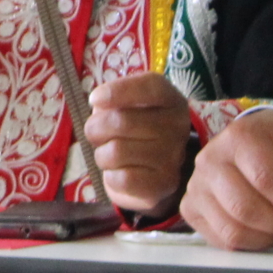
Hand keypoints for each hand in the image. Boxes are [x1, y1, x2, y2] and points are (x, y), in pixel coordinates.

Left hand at [85, 73, 193, 214]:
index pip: (151, 87)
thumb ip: (114, 97)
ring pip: (116, 152)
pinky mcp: (163, 184)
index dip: (117, 92)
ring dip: (101, 154)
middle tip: (95, 133)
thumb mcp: (126, 104)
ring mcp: (173, 157)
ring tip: (109, 154)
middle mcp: (178, 126)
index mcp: (171, 100)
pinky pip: (121, 179)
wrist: (151, 171)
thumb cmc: (133, 129)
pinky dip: (110, 177)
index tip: (94, 100)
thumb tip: (99, 104)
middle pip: (121, 121)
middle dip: (95, 128)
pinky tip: (118, 173)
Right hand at [182, 107, 272, 249]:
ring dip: (268, 238)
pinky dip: (250, 244)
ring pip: (232, 230)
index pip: (266, 179)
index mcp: (241, 136)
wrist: (254, 141)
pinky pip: (221, 240)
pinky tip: (264, 230)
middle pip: (245, 208)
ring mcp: (196, 185)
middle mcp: (210, 159)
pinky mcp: (190, 207)